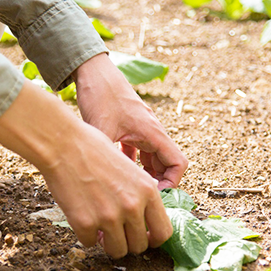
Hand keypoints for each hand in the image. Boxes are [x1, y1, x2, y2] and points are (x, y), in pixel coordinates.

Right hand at [0, 81, 172, 257]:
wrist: (64, 144)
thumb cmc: (94, 151)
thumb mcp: (131, 171)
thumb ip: (141, 196)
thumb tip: (145, 222)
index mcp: (148, 191)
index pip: (164, 232)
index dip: (153, 239)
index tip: (143, 237)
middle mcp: (132, 206)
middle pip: (139, 246)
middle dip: (128, 242)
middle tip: (116, 233)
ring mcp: (109, 217)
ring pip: (117, 251)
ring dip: (108, 244)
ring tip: (99, 229)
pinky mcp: (85, 224)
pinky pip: (90, 243)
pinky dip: (85, 235)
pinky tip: (81, 216)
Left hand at [73, 53, 187, 188]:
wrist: (92, 71)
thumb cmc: (100, 97)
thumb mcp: (102, 132)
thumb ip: (108, 160)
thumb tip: (105, 188)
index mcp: (153, 133)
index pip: (178, 163)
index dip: (172, 183)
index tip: (153, 196)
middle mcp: (152, 132)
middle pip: (166, 164)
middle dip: (157, 183)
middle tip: (137, 199)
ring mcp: (141, 129)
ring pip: (151, 159)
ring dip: (144, 175)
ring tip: (126, 190)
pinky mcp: (129, 128)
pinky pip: (138, 152)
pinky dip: (131, 164)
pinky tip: (115, 174)